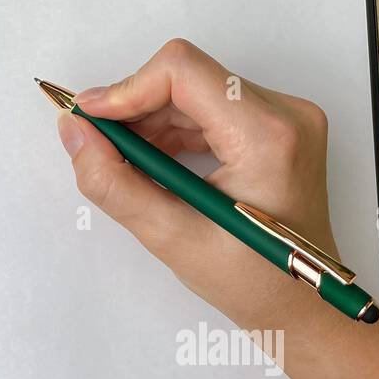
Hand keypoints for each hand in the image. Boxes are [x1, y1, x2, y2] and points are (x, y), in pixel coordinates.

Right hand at [57, 38, 334, 327]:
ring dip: (152, 120)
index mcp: (269, 137)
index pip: (182, 71)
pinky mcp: (277, 126)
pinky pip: (211, 106)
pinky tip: (157, 164)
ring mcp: (286, 118)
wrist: (304, 307)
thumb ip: (112, 182)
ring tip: (130, 166)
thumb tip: (74, 131)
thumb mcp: (170, 237)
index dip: (126, 89)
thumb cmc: (255, 284)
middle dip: (135, 108)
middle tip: (100, 147)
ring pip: (195, 90)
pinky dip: (174, 129)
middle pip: (187, 78)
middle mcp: (286, 114)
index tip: (91, 118)